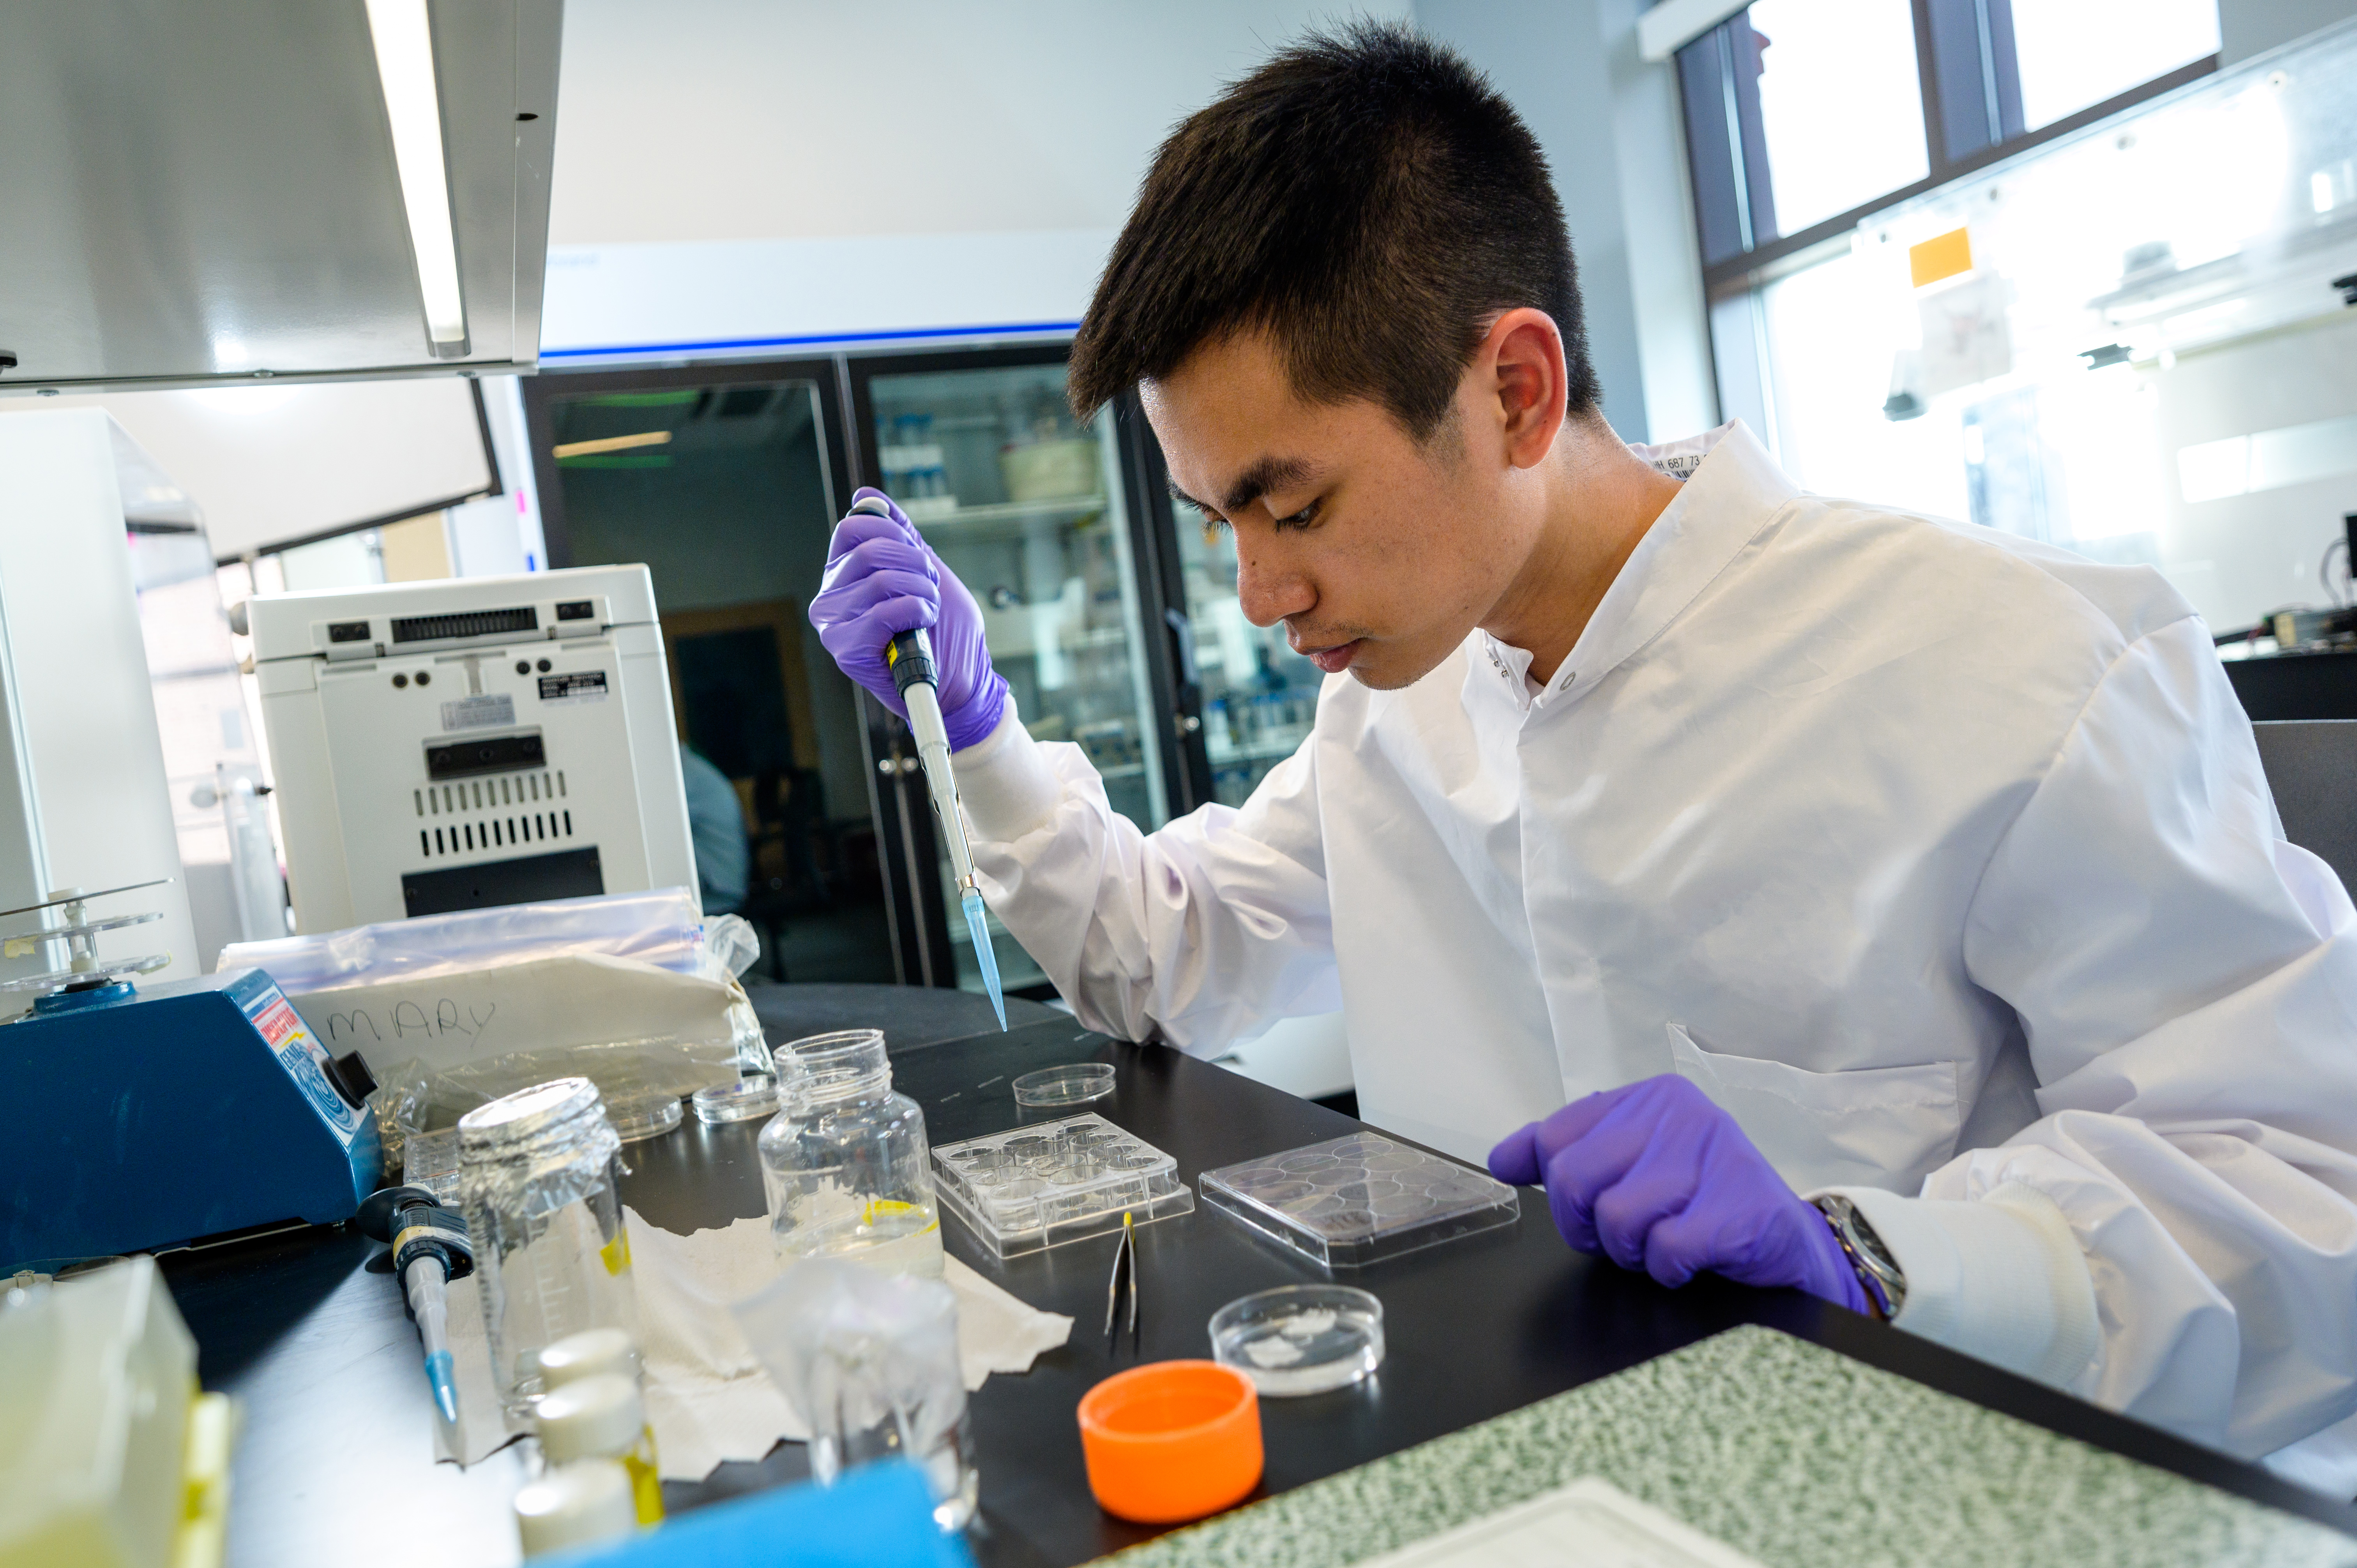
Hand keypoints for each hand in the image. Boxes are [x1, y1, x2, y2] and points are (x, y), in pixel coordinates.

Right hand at [807, 488, 1007, 749]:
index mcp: (843, 574)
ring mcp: (833, 625)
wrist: (961, 684)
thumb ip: (899, 534)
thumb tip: (866, 495)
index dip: (894, 533)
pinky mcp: (846, 650)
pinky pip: (884, 610)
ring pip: (880, 579)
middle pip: (867, 550)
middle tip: (932, 589)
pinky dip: (917, 611)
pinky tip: (923, 626)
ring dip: (922, 591)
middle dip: (916, 563)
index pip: (852, 527)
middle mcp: (829, 598)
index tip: (920, 557)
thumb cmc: (945, 630)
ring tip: (930, 611)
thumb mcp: (926, 570)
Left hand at [1488, 1074, 1868, 1312]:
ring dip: (1634, 1250)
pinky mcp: (1739, 1208)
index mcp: (1650, 1098)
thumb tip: (1501, 1159)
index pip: (1556, 1137)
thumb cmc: (1705, 1206)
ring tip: (1667, 1242)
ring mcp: (1714, 1157)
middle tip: (1629, 1236)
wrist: (1790, 1250)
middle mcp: (1682, 1114)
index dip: (1560, 1189)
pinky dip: (1670, 1268)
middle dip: (1591, 1227)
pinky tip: (1693, 1259)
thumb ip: (1567, 1153)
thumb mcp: (1634, 1167)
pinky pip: (1665, 1249)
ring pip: (1617, 1218)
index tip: (1589, 1206)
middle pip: (1575, 1179)